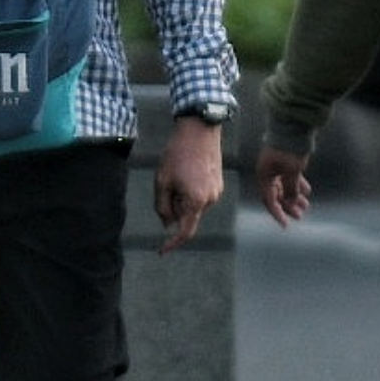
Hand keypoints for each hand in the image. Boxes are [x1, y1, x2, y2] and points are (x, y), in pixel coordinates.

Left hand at [154, 116, 224, 252]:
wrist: (199, 130)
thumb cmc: (178, 154)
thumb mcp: (162, 181)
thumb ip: (162, 206)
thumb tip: (167, 225)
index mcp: (196, 201)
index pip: (185, 231)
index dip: (172, 243)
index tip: (161, 251)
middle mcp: (211, 200)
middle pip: (187, 216)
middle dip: (174, 208)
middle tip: (166, 185)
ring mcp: (217, 192)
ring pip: (194, 206)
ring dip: (181, 198)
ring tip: (176, 173)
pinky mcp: (218, 183)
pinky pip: (201, 196)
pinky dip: (190, 192)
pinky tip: (186, 171)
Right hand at [255, 145, 312, 227]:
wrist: (293, 124)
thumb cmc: (289, 147)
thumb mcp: (292, 171)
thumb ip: (291, 189)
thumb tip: (292, 202)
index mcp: (264, 174)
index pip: (269, 199)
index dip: (278, 213)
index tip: (286, 224)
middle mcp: (268, 171)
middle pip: (277, 194)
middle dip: (288, 206)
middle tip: (300, 215)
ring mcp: (276, 165)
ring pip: (284, 186)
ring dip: (294, 197)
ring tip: (305, 205)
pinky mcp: (284, 160)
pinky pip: (288, 177)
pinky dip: (296, 185)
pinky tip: (306, 191)